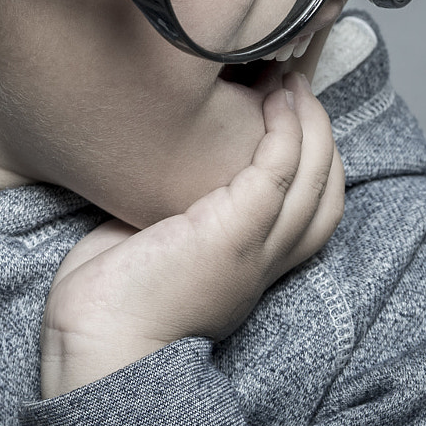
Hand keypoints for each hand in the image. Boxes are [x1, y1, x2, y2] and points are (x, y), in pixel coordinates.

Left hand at [39, 72, 344, 399]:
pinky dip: (286, 131)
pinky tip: (276, 101)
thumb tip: (159, 164)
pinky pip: (281, 170)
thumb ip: (172, 209)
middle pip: (326, 194)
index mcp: (250, 269)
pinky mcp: (234, 232)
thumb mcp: (153, 244)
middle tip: (299, 88)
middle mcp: (265, 262)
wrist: (99, 342)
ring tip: (293, 84)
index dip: (313, 166)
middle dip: (321, 136)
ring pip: (314, 178)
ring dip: (310, 124)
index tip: (292, 120)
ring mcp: (254, 247)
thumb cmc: (110, 299)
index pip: (310, 217)